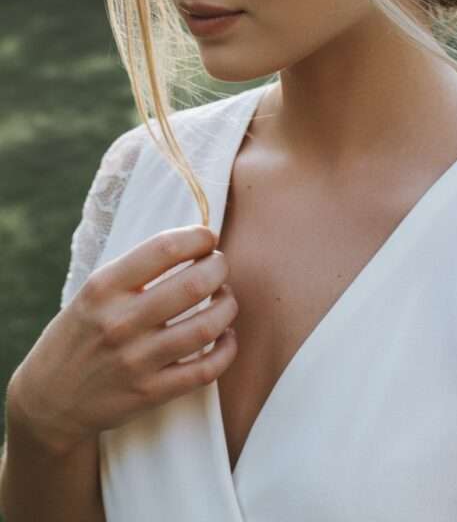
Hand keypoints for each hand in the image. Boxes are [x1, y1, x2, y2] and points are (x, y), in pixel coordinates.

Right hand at [7, 226, 238, 454]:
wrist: (49, 399)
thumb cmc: (80, 333)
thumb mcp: (93, 292)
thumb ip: (136, 270)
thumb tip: (192, 242)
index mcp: (104, 287)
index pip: (164, 248)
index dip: (197, 237)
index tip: (206, 237)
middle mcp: (120, 322)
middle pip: (194, 284)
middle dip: (219, 268)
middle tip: (219, 266)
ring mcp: (136, 360)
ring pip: (207, 327)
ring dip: (228, 306)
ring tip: (225, 298)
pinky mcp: (150, 393)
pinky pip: (206, 370)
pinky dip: (227, 349)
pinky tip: (225, 336)